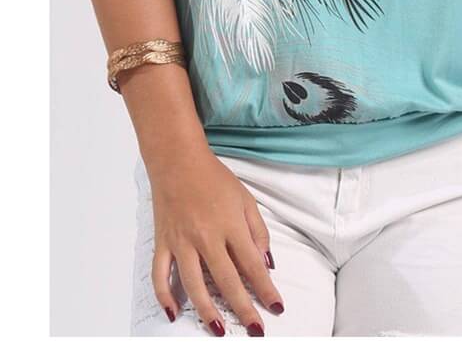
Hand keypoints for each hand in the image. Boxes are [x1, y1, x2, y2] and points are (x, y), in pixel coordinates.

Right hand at [148, 148, 283, 335]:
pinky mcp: (163, 242)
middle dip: (244, 309)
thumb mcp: (245, 198)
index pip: (253, 265)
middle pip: (227, 281)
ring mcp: (182, 242)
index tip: (277, 307)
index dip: (266, 289)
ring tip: (220, 330)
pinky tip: (173, 313)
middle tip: (256, 330)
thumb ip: (258, 231)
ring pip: (194, 285)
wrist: (178, 160)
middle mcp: (206, 237)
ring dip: (208, 311)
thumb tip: (266, 262)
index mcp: (230, 226)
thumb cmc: (214, 177)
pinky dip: (164, 296)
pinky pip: (160, 275)